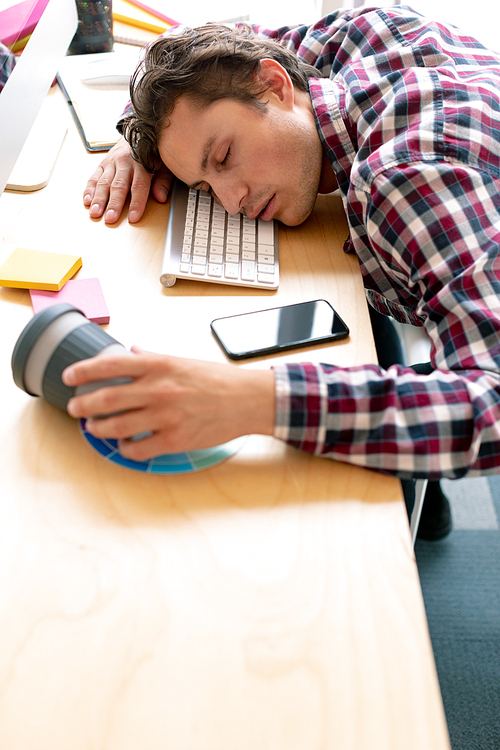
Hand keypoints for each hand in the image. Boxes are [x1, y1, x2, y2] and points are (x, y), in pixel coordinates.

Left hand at [63, 348, 275, 460]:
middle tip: (75, 408)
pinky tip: (123, 444)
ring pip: (117, 426)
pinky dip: (125, 448)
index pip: (110, 364)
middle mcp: (159, 389)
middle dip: (83, 405)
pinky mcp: (175, 440)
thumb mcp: (182, 360)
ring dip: (98, 428)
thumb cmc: (217, 379)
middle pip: (107, 399)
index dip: (83, 370)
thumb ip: (153, 358)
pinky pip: (138, 449)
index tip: (69, 377)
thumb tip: (131, 351)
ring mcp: (166, 416)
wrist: (247, 400)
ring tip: (93, 427)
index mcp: (159, 365)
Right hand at [83, 137, 172, 223]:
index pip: (139, 186)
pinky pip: (94, 177)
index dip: (137, 203)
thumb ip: (163, 181)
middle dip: (114, 203)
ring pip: (104, 182)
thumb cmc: (152, 152)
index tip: (133, 218)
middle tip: (110, 218)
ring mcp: (112, 162)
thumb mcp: (164, 164)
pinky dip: (89, 189)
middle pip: (118, 186)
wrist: (137, 132)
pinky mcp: (103, 164)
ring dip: (98, 199)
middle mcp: (125, 162)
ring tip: (95, 213)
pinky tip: (87, 201)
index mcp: (142, 163)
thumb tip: (161, 197)